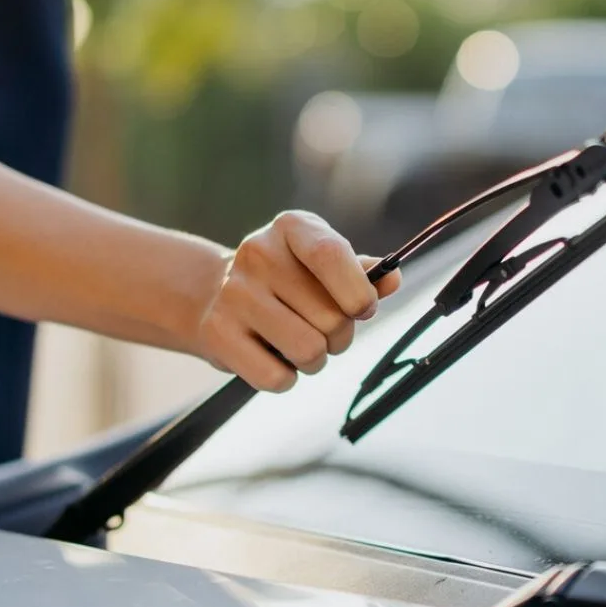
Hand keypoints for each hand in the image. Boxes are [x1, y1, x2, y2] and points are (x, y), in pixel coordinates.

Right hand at [196, 211, 403, 391]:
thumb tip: (392, 279)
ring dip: (316, 360)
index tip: (364, 309)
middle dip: (340, 336)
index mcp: (291, 228)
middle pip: (330, 317)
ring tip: (300, 345)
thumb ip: (361, 274)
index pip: (330, 254)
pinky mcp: (216, 333)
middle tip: (323, 331)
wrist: (214, 293)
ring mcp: (233, 293)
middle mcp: (258, 253)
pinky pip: (277, 377)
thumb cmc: (285, 280)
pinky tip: (273, 357)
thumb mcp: (322, 265)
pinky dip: (286, 378)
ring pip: (308, 350)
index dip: (358, 291)